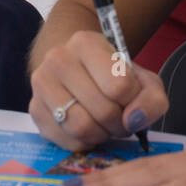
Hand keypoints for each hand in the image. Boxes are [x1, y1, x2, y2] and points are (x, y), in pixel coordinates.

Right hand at [29, 30, 167, 150]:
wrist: (76, 68)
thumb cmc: (112, 75)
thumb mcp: (142, 80)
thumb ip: (151, 99)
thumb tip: (133, 121)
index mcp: (86, 42)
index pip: (118, 86)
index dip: (132, 102)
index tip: (130, 100)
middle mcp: (58, 59)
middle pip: (101, 111)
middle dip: (119, 124)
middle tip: (121, 120)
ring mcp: (41, 84)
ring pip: (81, 128)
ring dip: (102, 135)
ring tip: (106, 126)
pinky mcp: (34, 110)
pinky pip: (66, 141)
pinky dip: (85, 143)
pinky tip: (89, 129)